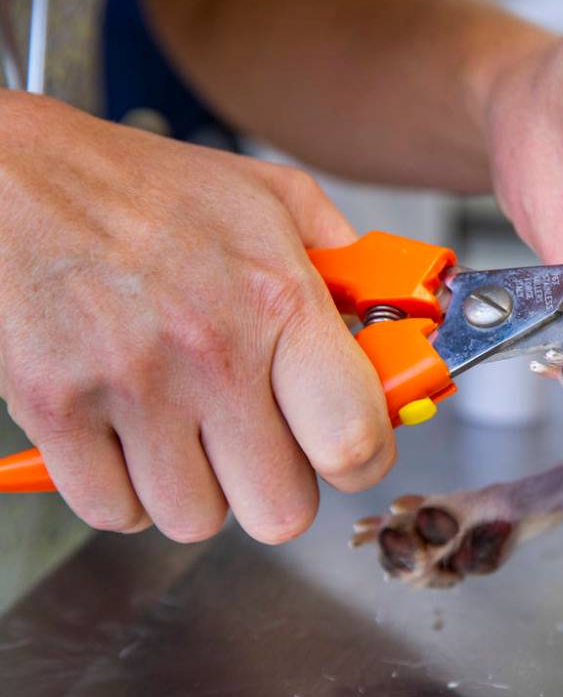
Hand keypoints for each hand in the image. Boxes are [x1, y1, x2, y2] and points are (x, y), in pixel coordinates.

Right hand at [0, 92, 394, 542]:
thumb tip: (392, 322)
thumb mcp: (273, 199)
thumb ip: (345, 264)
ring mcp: (128, 387)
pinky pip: (113, 512)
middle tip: (261, 442)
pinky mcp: (54, 412)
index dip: (362, 461)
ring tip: (187, 430)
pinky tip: (130, 437)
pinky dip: (125, 490)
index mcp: (279, 300)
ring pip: (196, 520)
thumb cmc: (147, 190)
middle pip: (281, 510)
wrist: (20, 176)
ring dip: (199, 489)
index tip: (350, 450)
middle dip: (277, 485)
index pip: (355, 441)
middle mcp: (210, 352)